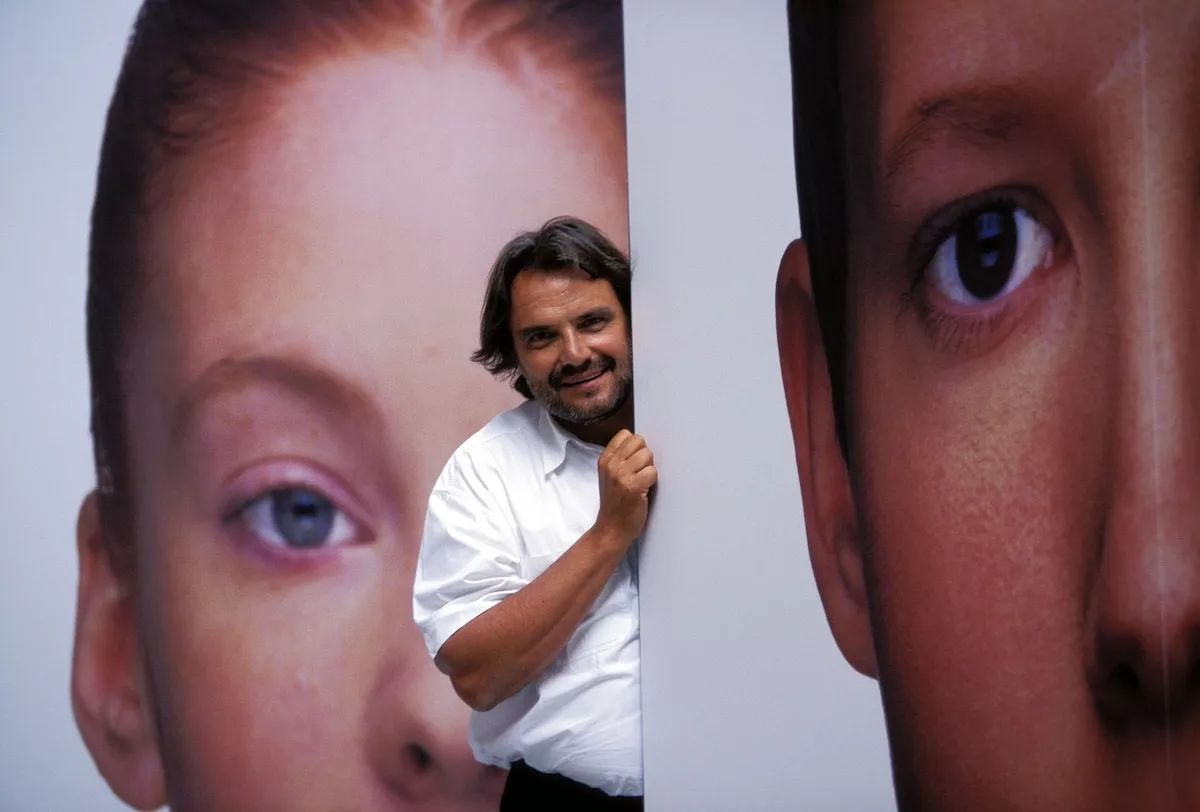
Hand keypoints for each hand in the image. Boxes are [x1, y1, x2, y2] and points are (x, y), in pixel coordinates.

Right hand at [594, 430, 657, 547]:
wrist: (611, 529)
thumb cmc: (615, 504)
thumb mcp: (609, 477)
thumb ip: (620, 459)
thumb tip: (641, 445)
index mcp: (605, 460)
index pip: (626, 434)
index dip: (635, 446)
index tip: (634, 462)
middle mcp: (611, 464)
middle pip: (639, 441)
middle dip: (644, 456)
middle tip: (640, 473)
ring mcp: (621, 475)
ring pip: (648, 454)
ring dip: (649, 469)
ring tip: (642, 483)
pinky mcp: (633, 486)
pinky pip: (653, 471)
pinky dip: (653, 481)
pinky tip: (645, 491)